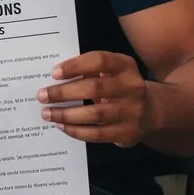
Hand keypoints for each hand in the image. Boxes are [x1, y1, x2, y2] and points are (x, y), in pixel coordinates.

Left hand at [37, 51, 158, 146]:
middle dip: (64, 92)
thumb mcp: (110, 71)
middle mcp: (132, 87)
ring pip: (95, 114)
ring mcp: (132, 111)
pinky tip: (62, 126)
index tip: (54, 73)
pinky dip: (77, 131)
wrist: (152, 110)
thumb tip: (54, 78)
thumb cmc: (118, 85)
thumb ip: (89, 69)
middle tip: (42, 96)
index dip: (75, 66)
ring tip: (47, 113)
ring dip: (67, 114)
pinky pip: (99, 133)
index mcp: (125, 66)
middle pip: (94, 88)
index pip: (99, 61)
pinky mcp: (128, 133)